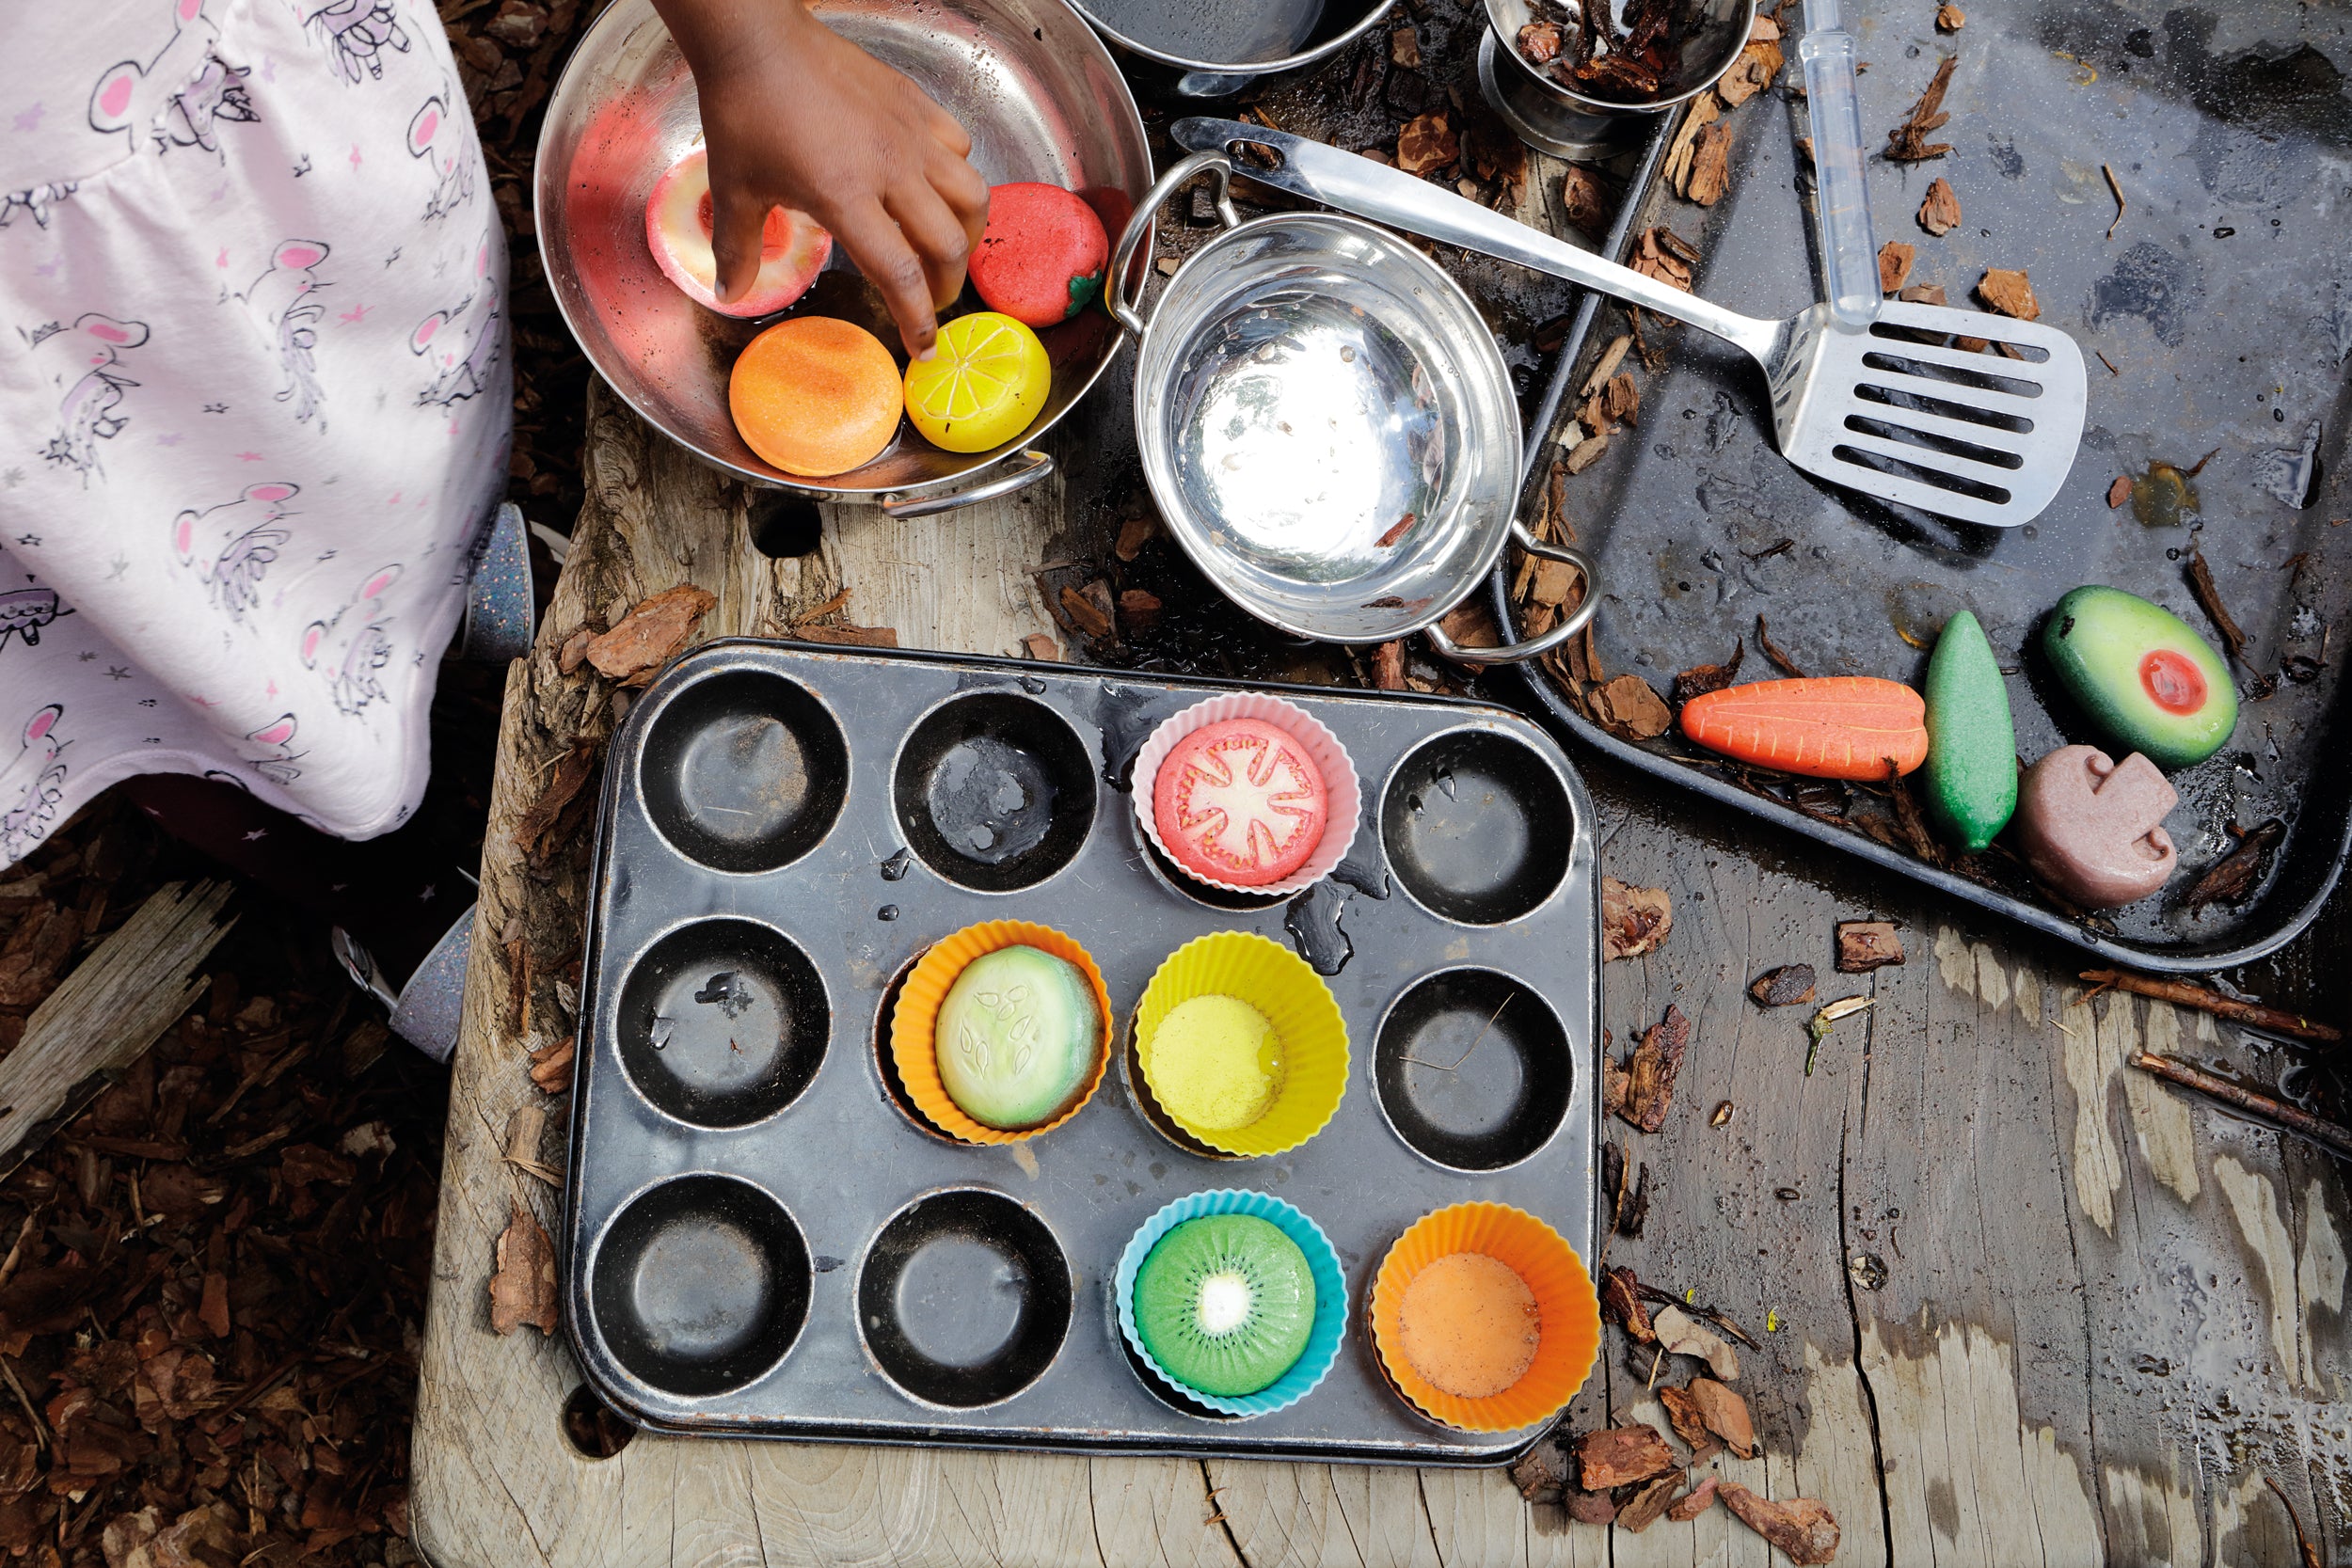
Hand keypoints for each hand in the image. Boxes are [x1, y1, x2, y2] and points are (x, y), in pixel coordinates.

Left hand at [653, 0, 988, 357]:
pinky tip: (935, 184)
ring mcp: (910, 133)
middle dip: (947, 284)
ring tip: (949, 246)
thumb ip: (739, 248)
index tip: (923, 346)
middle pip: (948, 243)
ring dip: (967, 233)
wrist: (758, 40)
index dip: (917, 318)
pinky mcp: (915, 104)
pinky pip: (958, 148)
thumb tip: (730, 295)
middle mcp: (891, 168)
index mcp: (847, 196)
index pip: (900, 274)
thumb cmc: (746, 110)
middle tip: (932, 299)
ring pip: (971, 195)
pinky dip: (956, 176)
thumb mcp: (736, 187)